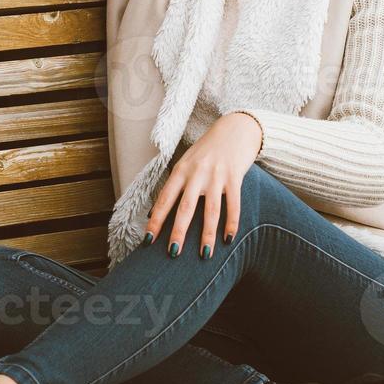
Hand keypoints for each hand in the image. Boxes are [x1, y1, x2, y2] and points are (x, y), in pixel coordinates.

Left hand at [143, 112, 263, 258]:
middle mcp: (197, 173)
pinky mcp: (235, 177)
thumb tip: (154, 211)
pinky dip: (231, 223)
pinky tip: (228, 239)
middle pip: (185, 208)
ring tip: (204, 255)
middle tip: (173, 254)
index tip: (148, 240)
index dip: (156, 220)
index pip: (165, 199)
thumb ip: (174, 185)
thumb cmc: (208, 150)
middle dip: (179, 233)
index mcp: (181, 170)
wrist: (236, 128)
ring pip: (211, 211)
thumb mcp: (186, 162)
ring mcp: (217, 175)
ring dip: (207, 235)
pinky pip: (233, 204)